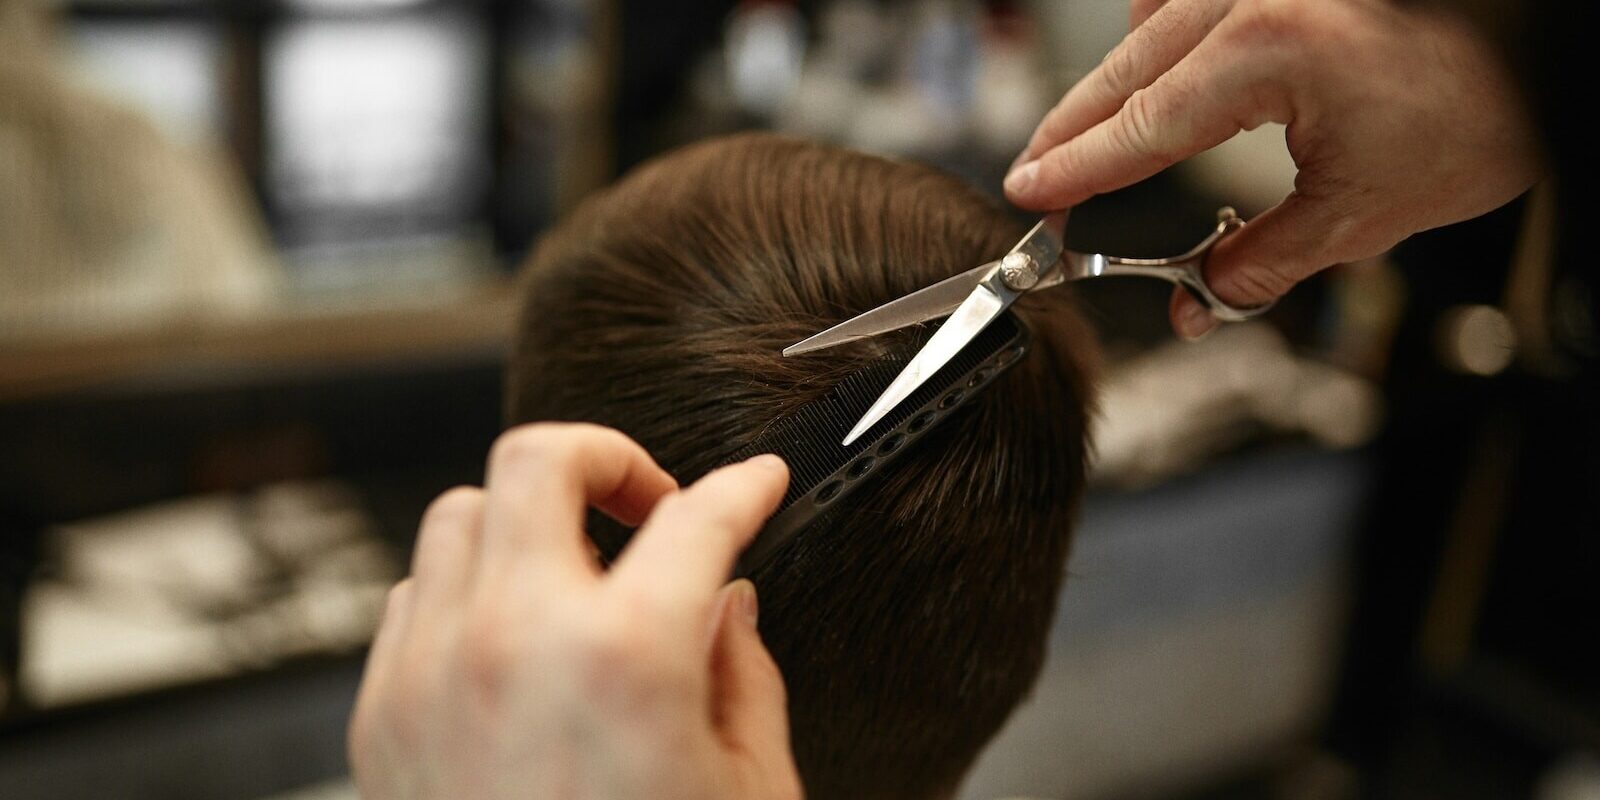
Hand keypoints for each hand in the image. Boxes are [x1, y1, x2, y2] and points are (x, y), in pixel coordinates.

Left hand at [348, 423, 800, 799]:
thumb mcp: (745, 791)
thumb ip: (742, 674)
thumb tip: (727, 600)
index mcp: (627, 659)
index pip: (699, 518)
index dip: (744, 488)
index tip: (756, 485)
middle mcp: (514, 643)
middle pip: (541, 460)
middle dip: (609, 459)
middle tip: (649, 506)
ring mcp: (433, 673)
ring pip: (461, 513)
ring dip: (529, 522)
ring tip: (579, 575)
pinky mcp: (382, 715)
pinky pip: (414, 594)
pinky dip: (469, 588)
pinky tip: (516, 636)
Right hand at [1006, 0, 1540, 337]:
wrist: (1553, 42)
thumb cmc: (1488, 103)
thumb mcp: (1368, 210)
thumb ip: (1263, 260)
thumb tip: (1203, 303)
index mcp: (1267, 46)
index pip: (1139, 126)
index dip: (1075, 170)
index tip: (1030, 196)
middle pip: (1127, 70)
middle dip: (1075, 130)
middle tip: (1038, 178)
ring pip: (1154, 24)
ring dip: (1118, 81)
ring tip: (1092, 139)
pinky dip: (1168, 35)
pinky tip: (1163, 68)